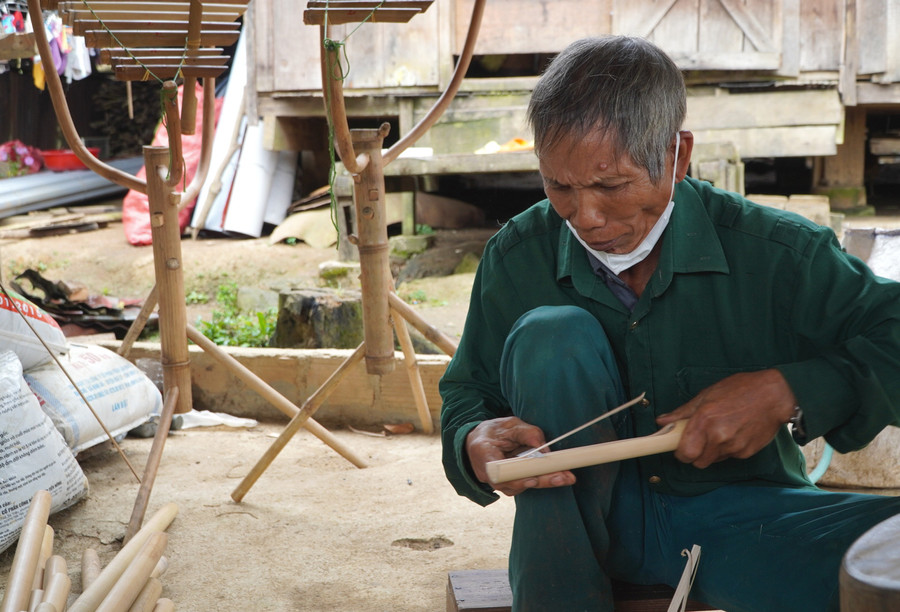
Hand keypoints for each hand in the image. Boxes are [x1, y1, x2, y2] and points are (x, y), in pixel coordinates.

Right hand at [466, 416, 575, 495]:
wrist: (478, 442)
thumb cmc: (492, 432)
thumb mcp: (508, 424)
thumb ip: (526, 433)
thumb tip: (543, 448)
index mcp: (483, 454)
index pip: (499, 471)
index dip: (516, 477)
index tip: (533, 479)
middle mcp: (488, 474)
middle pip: (515, 482)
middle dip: (540, 480)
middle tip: (562, 477)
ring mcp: (498, 482)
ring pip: (522, 486)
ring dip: (545, 481)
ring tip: (566, 476)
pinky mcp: (508, 485)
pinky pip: (525, 484)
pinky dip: (541, 479)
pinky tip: (558, 475)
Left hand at [655, 369, 796, 468]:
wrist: (774, 395)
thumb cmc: (740, 390)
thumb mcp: (706, 395)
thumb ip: (682, 412)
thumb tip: (661, 421)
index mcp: (704, 420)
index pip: (684, 454)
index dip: (681, 453)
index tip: (681, 448)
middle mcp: (718, 437)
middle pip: (698, 462)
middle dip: (695, 455)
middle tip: (699, 441)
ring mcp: (734, 446)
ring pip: (714, 460)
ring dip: (712, 452)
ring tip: (720, 432)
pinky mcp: (746, 453)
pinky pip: (729, 457)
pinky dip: (728, 450)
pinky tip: (734, 433)